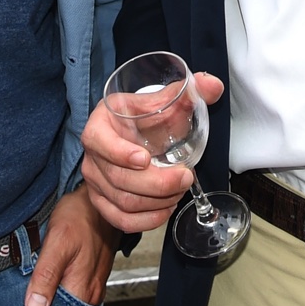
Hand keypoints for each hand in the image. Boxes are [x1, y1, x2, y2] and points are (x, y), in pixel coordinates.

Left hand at [25, 188, 117, 305]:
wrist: (97, 199)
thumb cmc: (79, 216)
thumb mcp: (58, 242)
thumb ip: (46, 276)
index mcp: (82, 290)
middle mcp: (91, 292)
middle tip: (19, 305)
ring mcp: (92, 285)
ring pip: (67, 304)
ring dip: (49, 301)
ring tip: (29, 293)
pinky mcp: (90, 276)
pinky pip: (72, 292)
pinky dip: (57, 290)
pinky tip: (45, 281)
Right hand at [79, 70, 223, 232]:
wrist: (130, 136)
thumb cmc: (142, 119)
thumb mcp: (160, 102)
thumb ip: (187, 92)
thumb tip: (212, 84)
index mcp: (99, 125)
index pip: (98, 141)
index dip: (120, 153)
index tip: (146, 158)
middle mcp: (92, 156)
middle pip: (119, 179)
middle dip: (157, 183)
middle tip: (185, 178)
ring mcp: (95, 183)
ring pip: (124, 202)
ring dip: (158, 201)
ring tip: (180, 190)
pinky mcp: (102, 202)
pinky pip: (121, 220)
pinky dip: (147, 220)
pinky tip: (166, 209)